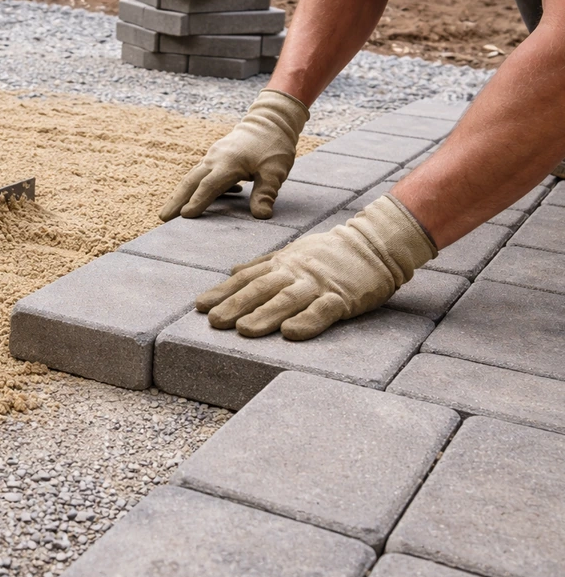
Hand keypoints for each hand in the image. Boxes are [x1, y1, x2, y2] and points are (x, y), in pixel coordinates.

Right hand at [159, 89, 308, 220]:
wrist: (270, 119)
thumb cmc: (275, 146)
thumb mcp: (276, 171)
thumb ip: (266, 193)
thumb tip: (261, 216)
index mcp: (229, 163)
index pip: (209, 186)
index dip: (197, 201)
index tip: (185, 216)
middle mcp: (215, 159)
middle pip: (191, 181)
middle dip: (176, 200)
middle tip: (163, 218)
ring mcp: (213, 156)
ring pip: (192, 177)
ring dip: (180, 194)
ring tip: (169, 211)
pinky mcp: (215, 156)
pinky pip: (200, 173)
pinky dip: (194, 187)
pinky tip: (204, 199)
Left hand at [196, 194, 436, 340]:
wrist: (376, 242)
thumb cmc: (331, 251)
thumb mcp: (292, 252)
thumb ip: (262, 263)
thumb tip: (232, 271)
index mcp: (282, 263)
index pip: (246, 278)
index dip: (222, 292)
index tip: (200, 306)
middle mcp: (295, 272)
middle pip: (261, 288)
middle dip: (235, 305)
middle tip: (214, 321)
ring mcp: (318, 285)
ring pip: (287, 299)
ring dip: (264, 315)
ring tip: (243, 330)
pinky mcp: (343, 298)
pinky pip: (323, 310)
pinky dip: (307, 321)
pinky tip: (290, 334)